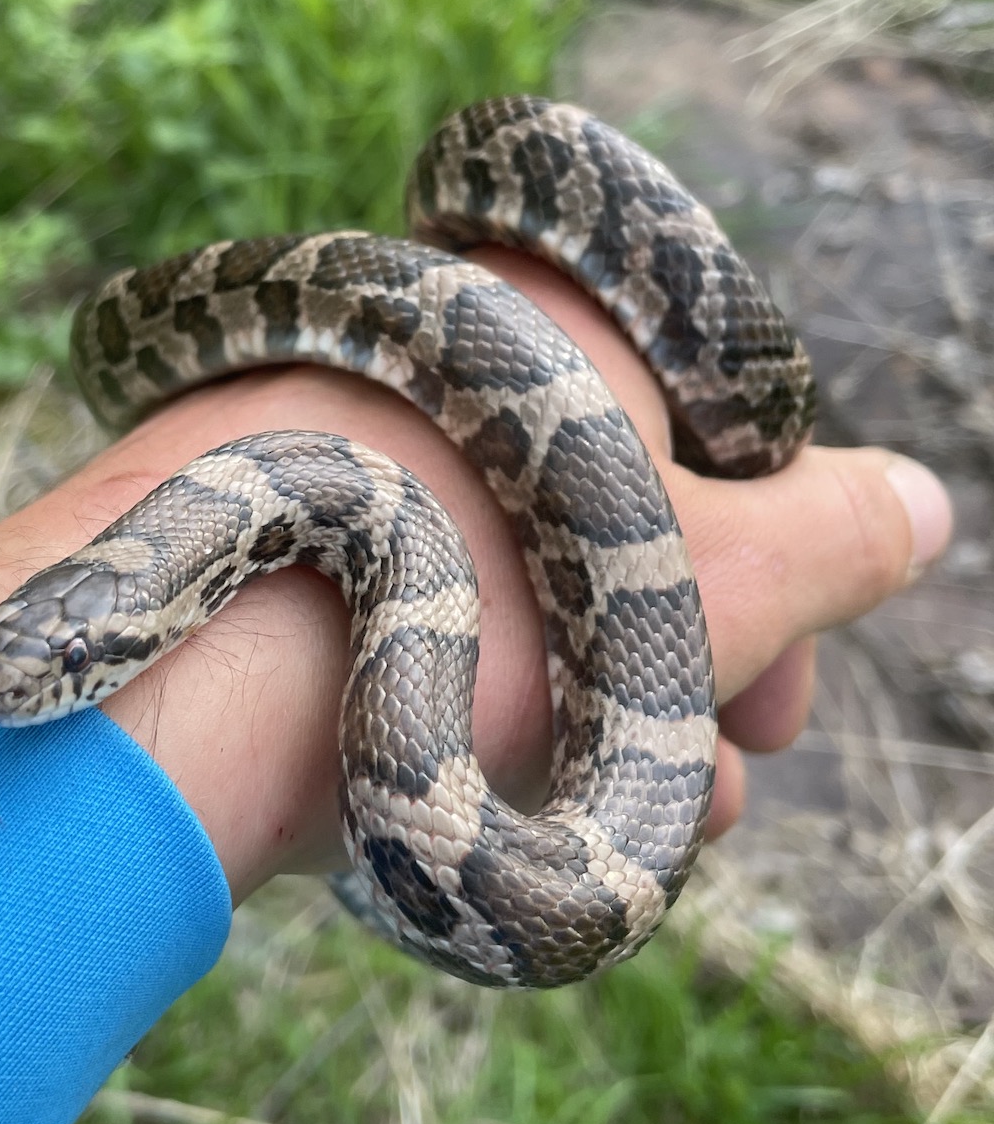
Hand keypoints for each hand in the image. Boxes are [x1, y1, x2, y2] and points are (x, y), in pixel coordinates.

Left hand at [0, 246, 952, 902]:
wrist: (202, 664)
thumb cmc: (480, 602)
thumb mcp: (707, 578)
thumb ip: (836, 535)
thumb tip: (922, 502)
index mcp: (565, 317)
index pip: (713, 436)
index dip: (772, 568)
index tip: (779, 688)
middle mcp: (452, 347)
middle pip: (612, 509)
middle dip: (689, 650)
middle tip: (727, 760)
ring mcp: (356, 431)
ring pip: (518, 559)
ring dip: (598, 685)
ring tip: (645, 807)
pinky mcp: (283, 513)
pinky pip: (421, 579)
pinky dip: (487, 667)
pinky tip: (518, 776)